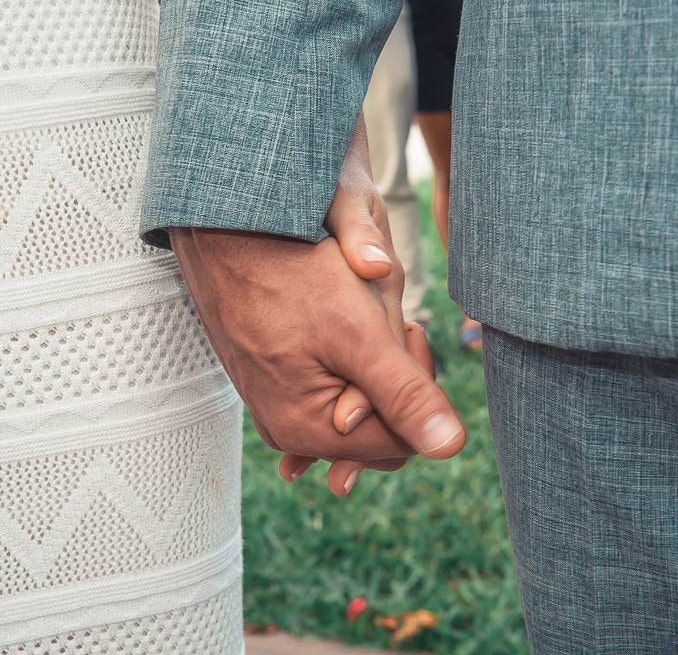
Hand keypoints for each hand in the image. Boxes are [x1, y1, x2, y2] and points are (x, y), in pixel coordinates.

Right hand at [275, 112, 421, 492]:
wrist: (225, 227)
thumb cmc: (289, 271)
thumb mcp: (360, 332)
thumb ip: (406, 395)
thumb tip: (452, 449)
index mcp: (309, 430)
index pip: (404, 439)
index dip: (417, 385)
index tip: (407, 328)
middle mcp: (287, 430)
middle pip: (378, 424)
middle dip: (393, 374)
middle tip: (383, 317)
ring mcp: (276, 407)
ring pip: (356, 396)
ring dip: (370, 357)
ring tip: (356, 308)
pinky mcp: (271, 382)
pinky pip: (328, 383)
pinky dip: (345, 354)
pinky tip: (341, 317)